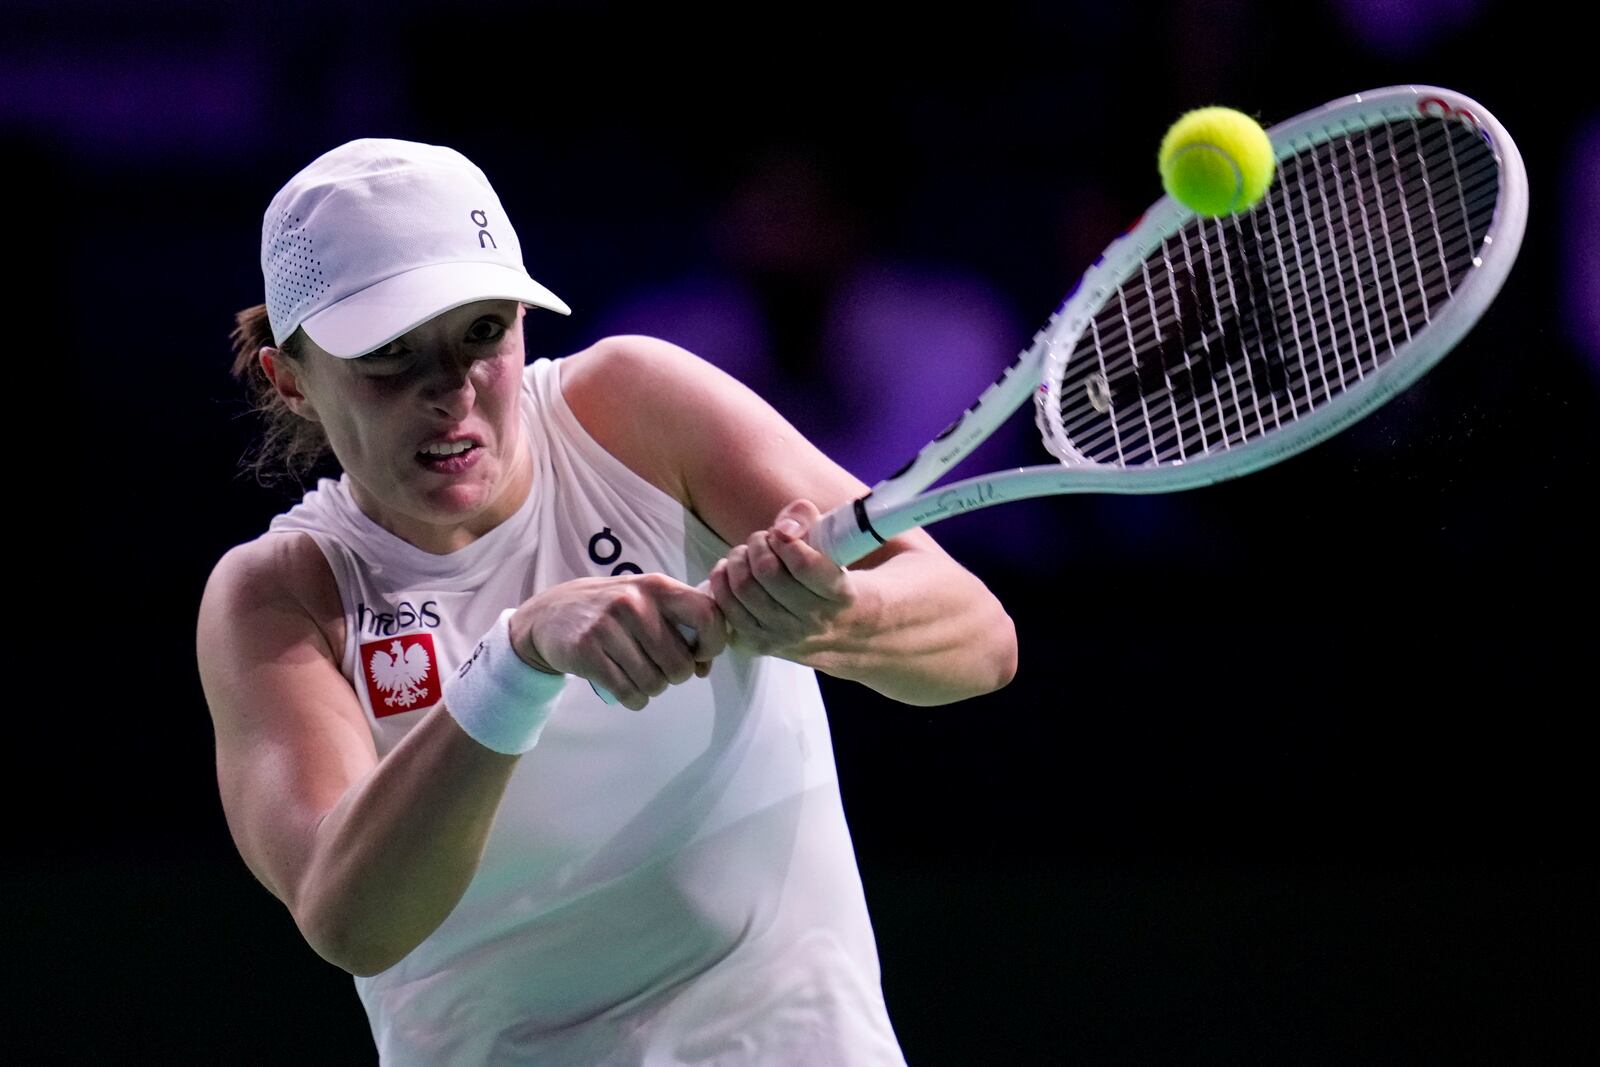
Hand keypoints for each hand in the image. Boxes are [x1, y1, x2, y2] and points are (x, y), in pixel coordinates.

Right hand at [507, 574, 726, 710]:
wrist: (549, 616)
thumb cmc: (610, 612)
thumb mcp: (645, 601)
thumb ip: (680, 623)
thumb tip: (703, 665)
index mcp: (657, 586)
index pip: (707, 615)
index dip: (713, 644)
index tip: (699, 656)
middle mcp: (634, 602)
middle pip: (680, 664)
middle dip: (675, 676)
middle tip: (659, 669)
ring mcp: (608, 626)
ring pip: (655, 684)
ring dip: (652, 689)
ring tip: (639, 677)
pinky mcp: (586, 651)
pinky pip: (628, 693)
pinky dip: (634, 700)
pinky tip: (627, 690)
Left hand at [707, 499, 855, 657]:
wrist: (839, 630)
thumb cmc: (829, 576)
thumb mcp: (832, 545)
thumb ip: (808, 520)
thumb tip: (784, 526)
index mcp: (839, 595)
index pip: (803, 564)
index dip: (784, 539)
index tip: (782, 533)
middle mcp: (813, 621)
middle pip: (766, 571)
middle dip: (758, 544)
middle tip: (762, 540)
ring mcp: (785, 636)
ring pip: (744, 588)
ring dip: (737, 560)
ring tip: (747, 553)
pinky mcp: (759, 645)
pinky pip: (727, 608)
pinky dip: (722, 581)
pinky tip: (730, 571)